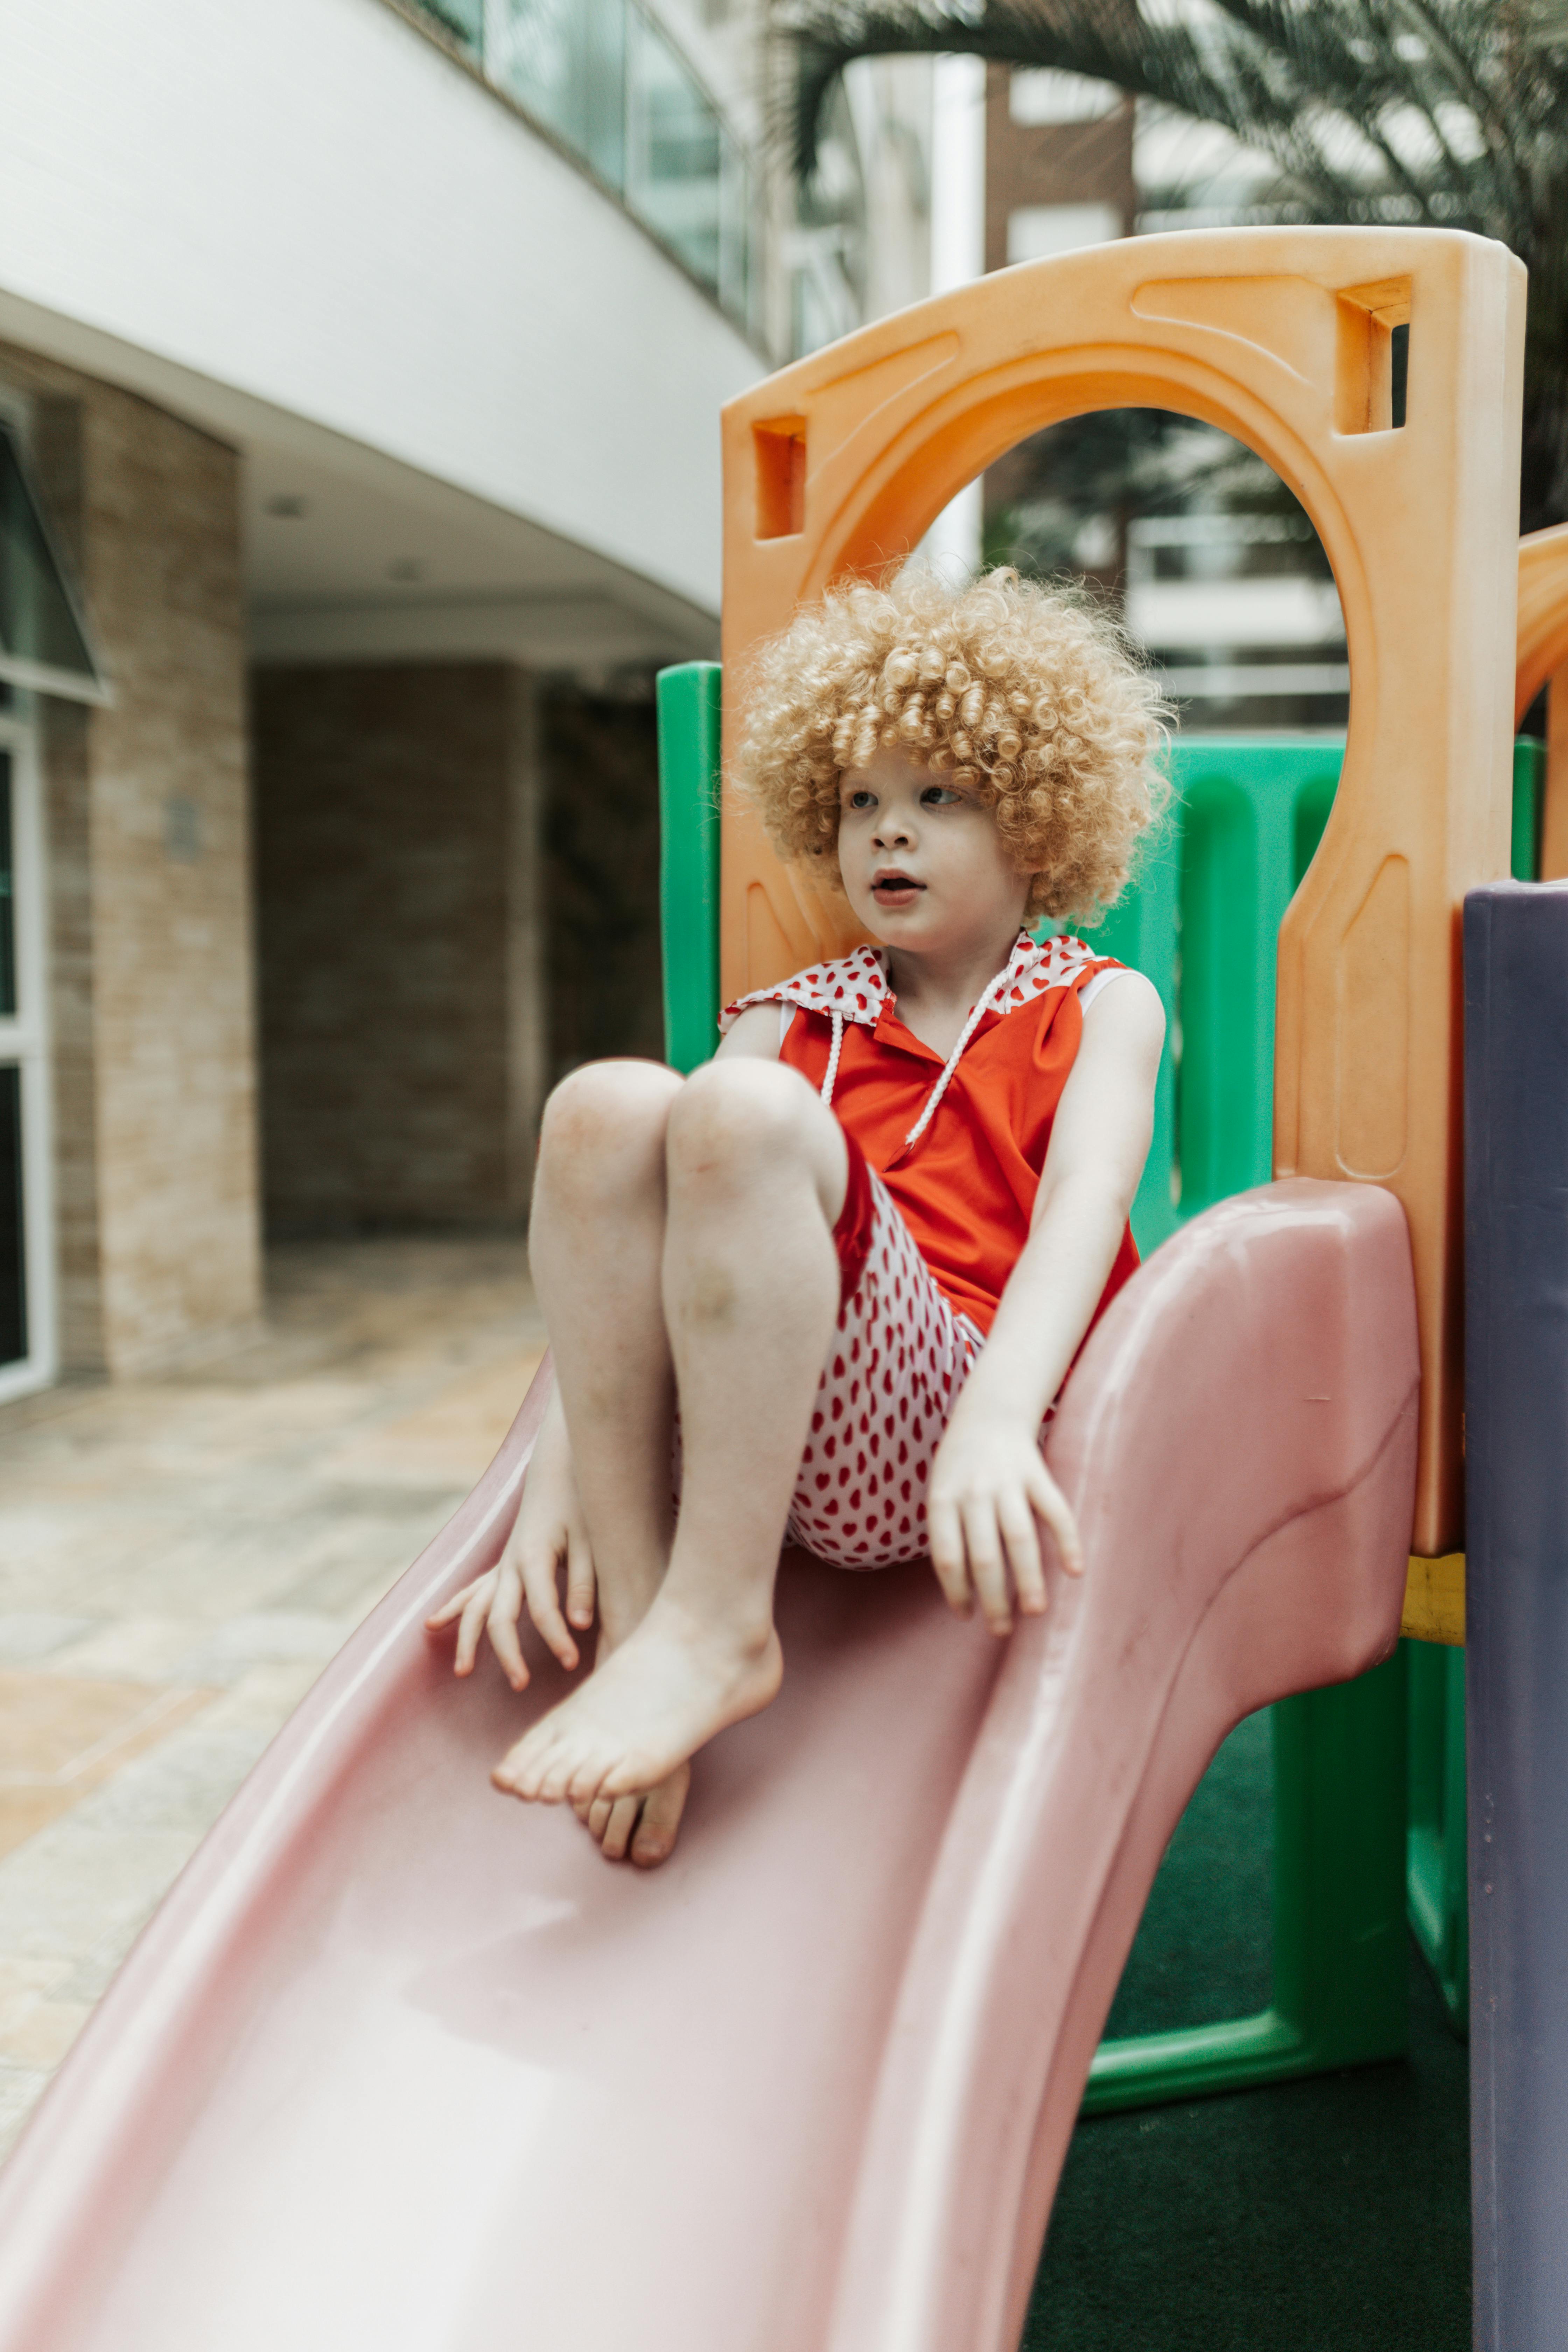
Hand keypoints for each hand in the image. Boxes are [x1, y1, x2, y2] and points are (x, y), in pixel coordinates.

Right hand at [425, 1396, 595, 1688]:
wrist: (561, 1470)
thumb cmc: (580, 1505)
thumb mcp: (592, 1540)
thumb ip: (585, 1582)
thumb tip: (581, 1625)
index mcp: (535, 1557)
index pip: (542, 1609)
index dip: (556, 1638)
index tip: (572, 1662)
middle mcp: (511, 1564)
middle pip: (500, 1616)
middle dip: (509, 1653)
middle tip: (521, 1685)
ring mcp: (502, 1565)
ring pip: (476, 1607)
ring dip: (468, 1639)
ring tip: (463, 1671)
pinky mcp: (501, 1566)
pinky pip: (471, 1592)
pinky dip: (453, 1609)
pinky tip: (433, 1627)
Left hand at [926, 1412, 1081, 1635]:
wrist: (988, 1414)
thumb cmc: (960, 1468)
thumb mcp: (940, 1494)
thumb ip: (950, 1536)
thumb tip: (966, 1595)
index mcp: (943, 1499)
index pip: (946, 1556)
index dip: (955, 1591)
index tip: (967, 1616)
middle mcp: (974, 1492)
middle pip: (983, 1556)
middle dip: (993, 1598)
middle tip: (1001, 1630)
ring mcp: (1007, 1483)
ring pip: (1019, 1538)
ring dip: (1029, 1579)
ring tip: (1036, 1612)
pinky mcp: (1038, 1475)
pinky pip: (1055, 1511)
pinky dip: (1068, 1541)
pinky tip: (1075, 1570)